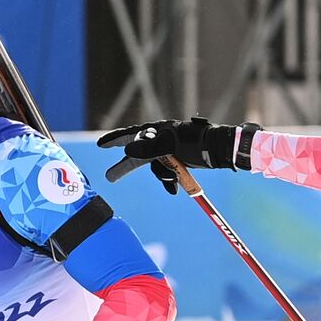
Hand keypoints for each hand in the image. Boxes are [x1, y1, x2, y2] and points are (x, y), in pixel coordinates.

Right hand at [97, 118, 259, 193]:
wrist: (220, 151)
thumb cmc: (196, 143)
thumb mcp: (170, 145)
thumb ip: (148, 149)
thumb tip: (127, 152)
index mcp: (157, 131)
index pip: (130, 135)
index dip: (114, 140)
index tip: (101, 145)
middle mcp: (160, 139)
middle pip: (138, 156)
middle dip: (126, 168)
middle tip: (110, 177)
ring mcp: (169, 151)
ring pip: (155, 168)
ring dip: (162, 176)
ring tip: (173, 181)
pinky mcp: (178, 160)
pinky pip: (167, 173)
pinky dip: (169, 181)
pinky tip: (174, 189)